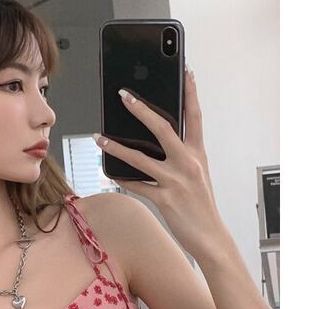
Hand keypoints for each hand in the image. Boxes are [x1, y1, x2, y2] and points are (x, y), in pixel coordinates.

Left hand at [93, 66, 224, 259]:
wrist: (210, 235)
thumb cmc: (200, 204)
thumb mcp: (196, 174)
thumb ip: (181, 156)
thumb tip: (155, 143)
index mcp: (198, 154)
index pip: (194, 117)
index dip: (191, 94)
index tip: (186, 73)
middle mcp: (188, 163)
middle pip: (163, 128)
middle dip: (141, 110)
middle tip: (123, 96)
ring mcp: (176, 181)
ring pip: (140, 158)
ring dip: (116, 147)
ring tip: (98, 138)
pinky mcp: (165, 199)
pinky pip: (137, 185)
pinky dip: (122, 178)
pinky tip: (109, 172)